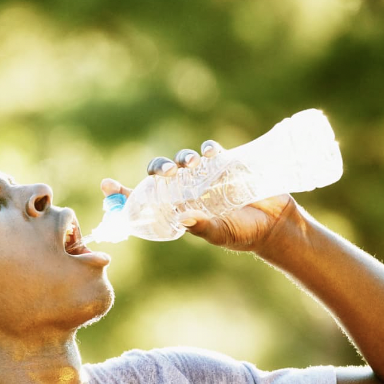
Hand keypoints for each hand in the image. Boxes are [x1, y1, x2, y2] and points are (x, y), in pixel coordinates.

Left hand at [100, 140, 297, 252]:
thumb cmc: (245, 235)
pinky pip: (211, 152)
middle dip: (157, 169)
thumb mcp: (222, 235)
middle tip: (166, 173)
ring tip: (190, 164)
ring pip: (183, 160)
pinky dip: (207, 149)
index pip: (145, 198)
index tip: (106, 185)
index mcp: (179, 209)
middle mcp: (188, 190)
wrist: (277, 225)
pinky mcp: (226, 164)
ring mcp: (206, 176)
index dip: (124, 191)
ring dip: (181, 158)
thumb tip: (185, 218)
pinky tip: (209, 153)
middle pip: (161, 174)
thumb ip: (204, 227)